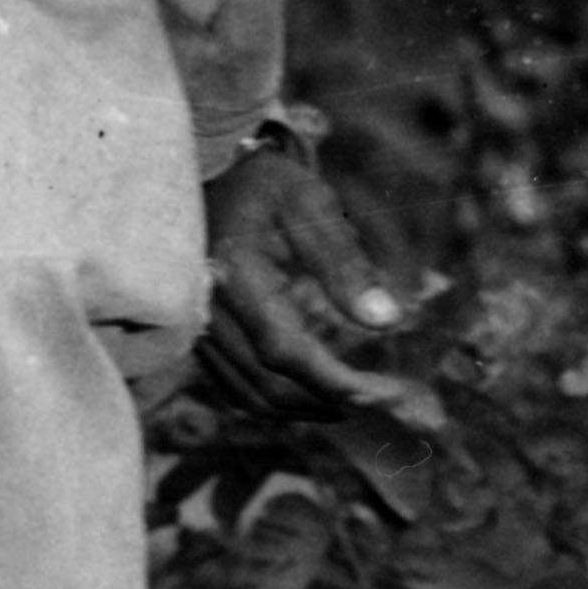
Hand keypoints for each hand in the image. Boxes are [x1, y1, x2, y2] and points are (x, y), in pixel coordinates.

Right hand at [198, 132, 418, 407]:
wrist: (207, 178)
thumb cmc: (266, 187)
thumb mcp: (310, 204)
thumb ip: (345, 262)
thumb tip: (388, 320)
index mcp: (234, 273)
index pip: (285, 349)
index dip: (337, 382)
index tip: (390, 394)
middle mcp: (206, 309)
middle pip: (268, 383)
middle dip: (332, 402)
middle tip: (389, 404)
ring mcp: (197, 328)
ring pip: (251, 395)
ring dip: (307, 410)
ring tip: (358, 405)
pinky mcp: (199, 338)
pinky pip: (235, 388)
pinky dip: (277, 403)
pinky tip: (315, 397)